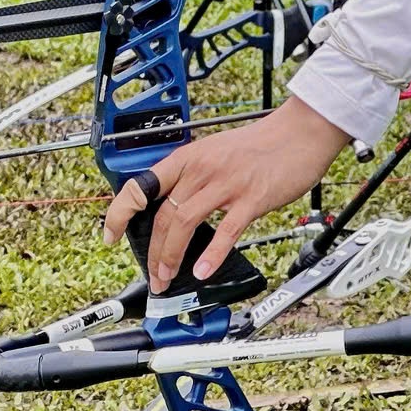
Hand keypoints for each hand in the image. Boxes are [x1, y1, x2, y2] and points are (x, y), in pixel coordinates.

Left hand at [104, 96, 352, 290]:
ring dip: (171, 256)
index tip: (111, 234)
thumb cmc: (261, 145)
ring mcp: (227, 183)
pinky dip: (211, 255)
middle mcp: (203, 169)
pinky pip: (226, 231)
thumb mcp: (217, 153)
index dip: (120, 212)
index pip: (142, 185)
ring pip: (184, 223)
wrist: (299, 132)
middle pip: (163, 214)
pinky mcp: (252, 198)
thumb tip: (175, 210)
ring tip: (169, 278)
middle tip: (153, 274)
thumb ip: (196, 178)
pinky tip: (203, 271)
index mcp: (190, 157)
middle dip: (153, 251)